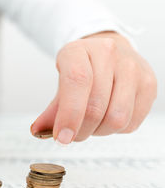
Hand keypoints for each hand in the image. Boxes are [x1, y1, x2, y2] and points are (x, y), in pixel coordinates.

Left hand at [31, 32, 156, 143]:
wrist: (109, 54)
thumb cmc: (81, 71)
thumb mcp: (60, 84)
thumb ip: (50, 111)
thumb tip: (38, 132)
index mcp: (78, 50)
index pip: (76, 81)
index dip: (69, 114)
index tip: (61, 138)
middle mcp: (108, 53)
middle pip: (96, 106)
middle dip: (80, 131)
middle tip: (72, 135)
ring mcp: (132, 67)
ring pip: (117, 118)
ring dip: (99, 132)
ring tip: (91, 124)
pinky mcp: (149, 83)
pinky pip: (131, 123)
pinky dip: (115, 130)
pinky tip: (107, 117)